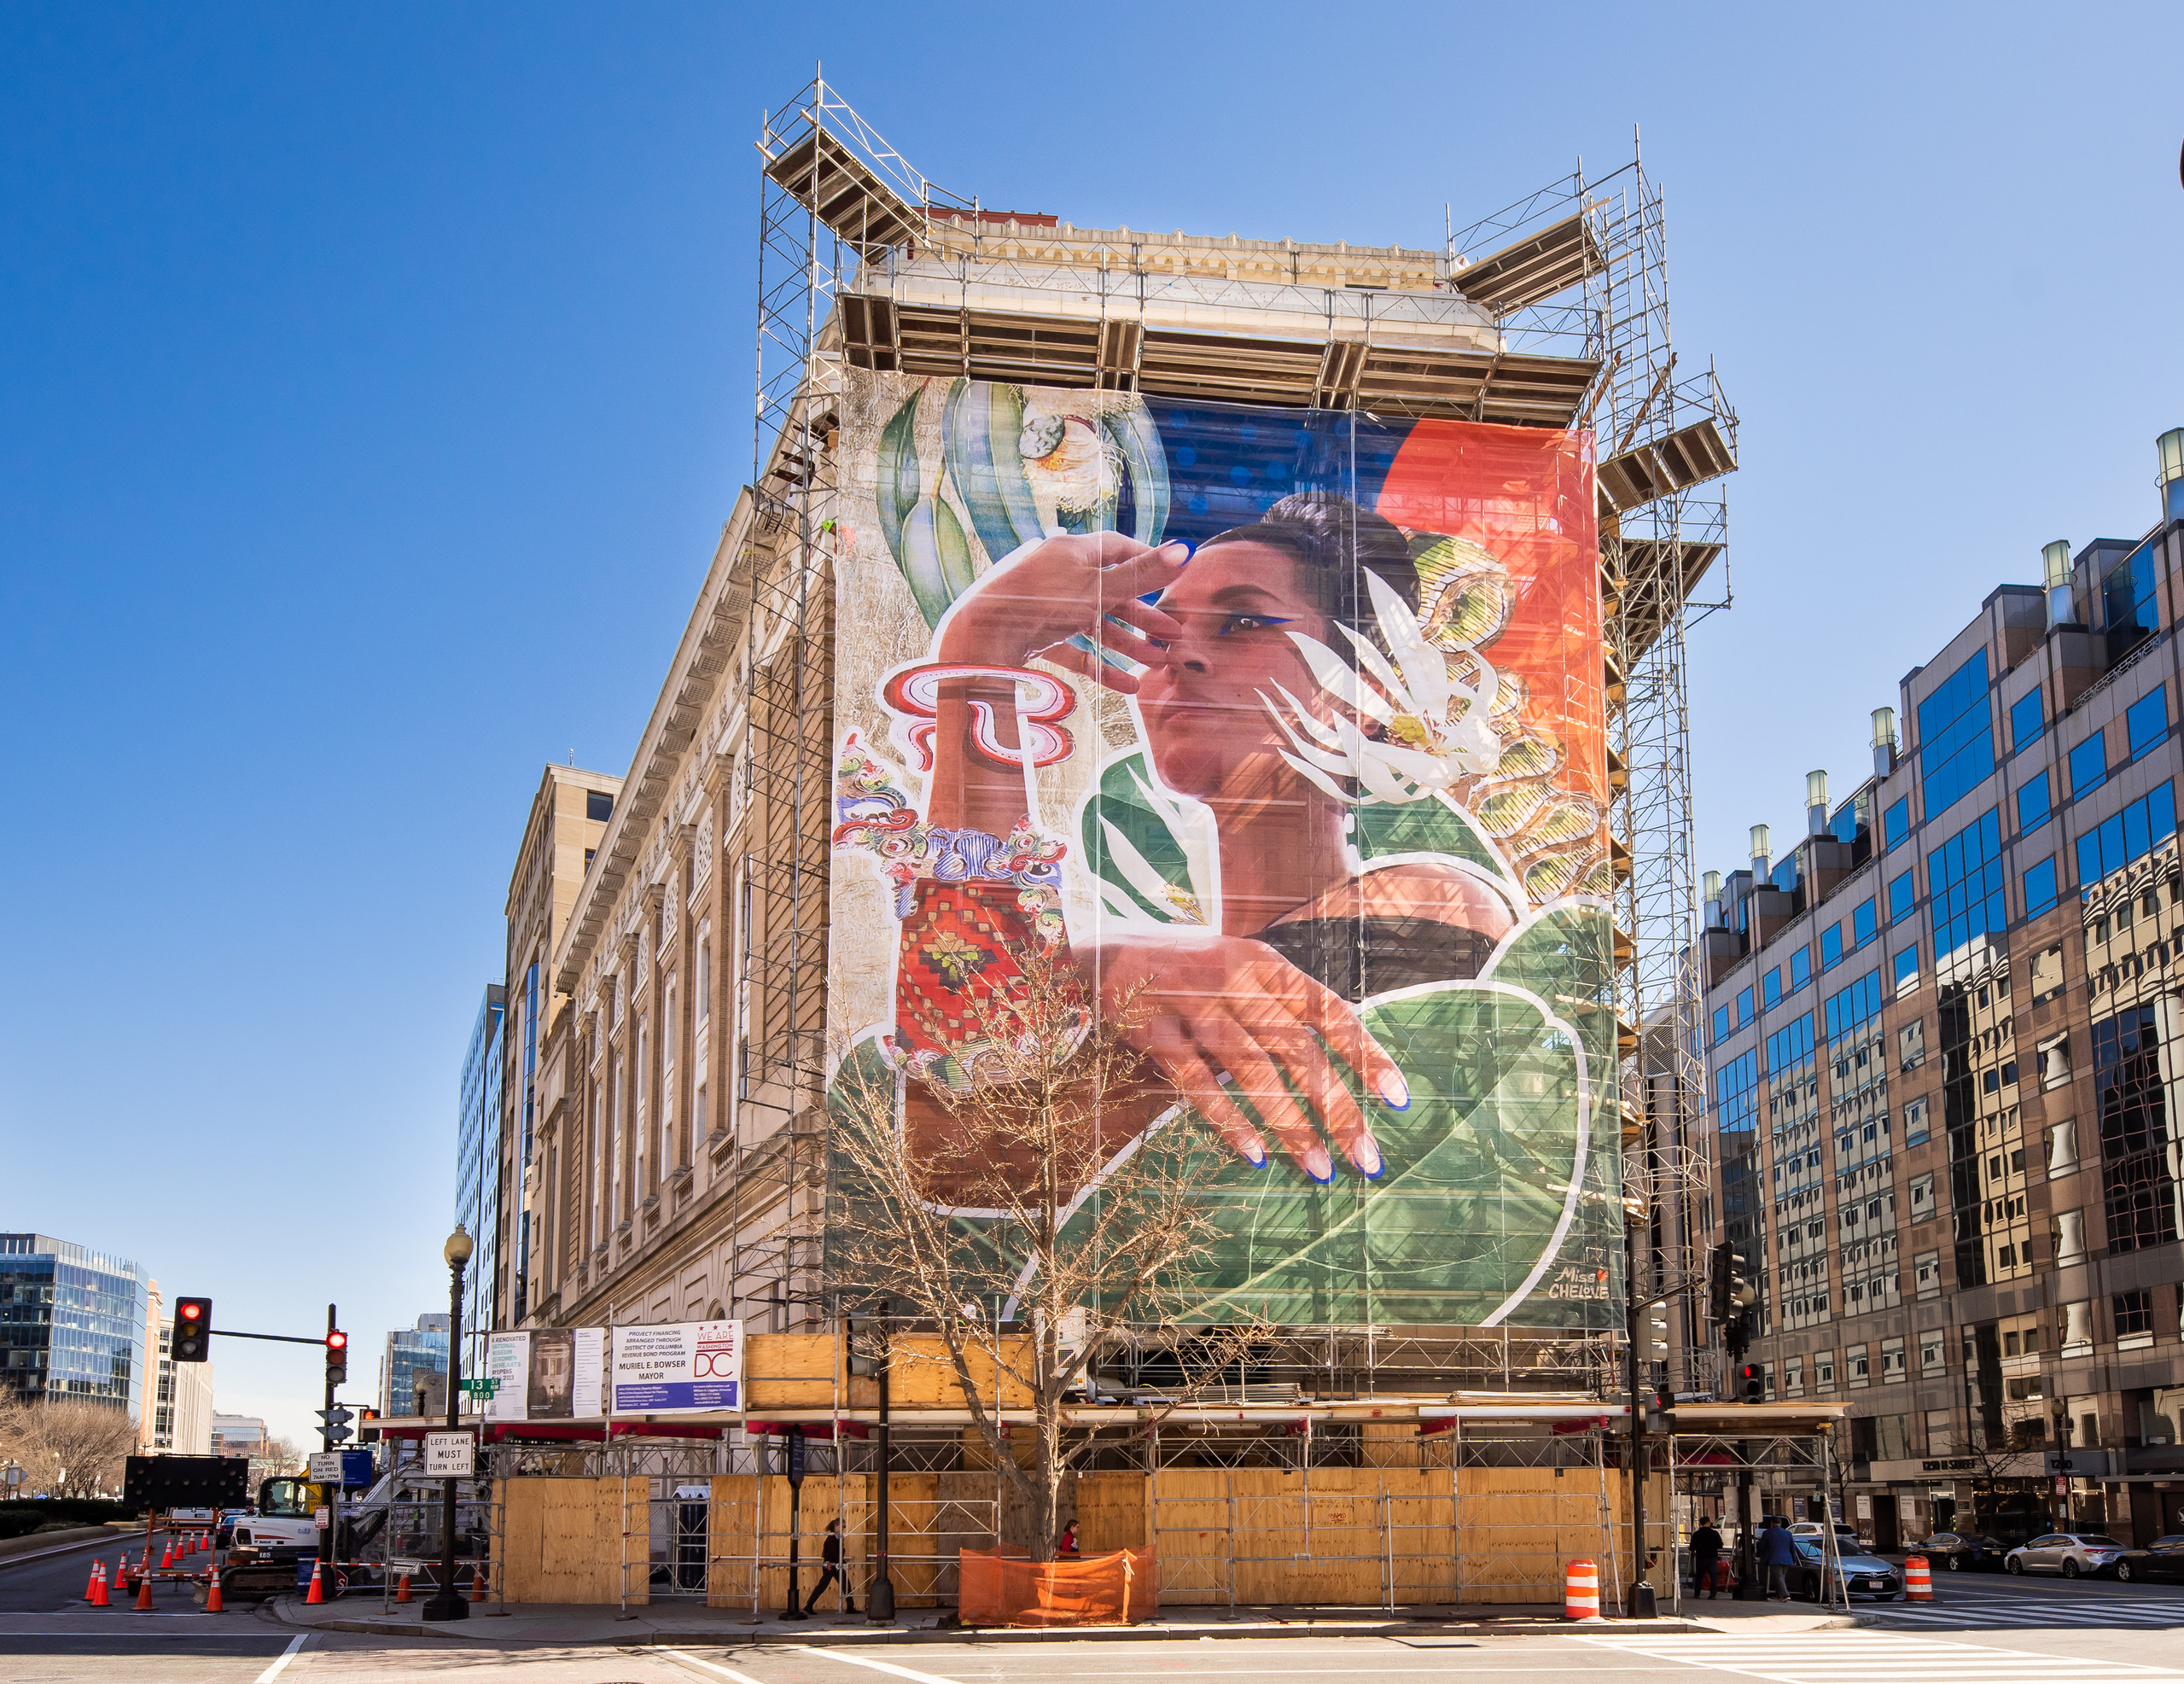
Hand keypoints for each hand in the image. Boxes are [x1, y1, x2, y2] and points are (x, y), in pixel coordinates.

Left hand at [937, 533, 1187, 695]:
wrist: (979, 638)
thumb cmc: (1039, 604)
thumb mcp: (1098, 590)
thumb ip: (1142, 576)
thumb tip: (1186, 550)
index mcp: (1070, 551)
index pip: (1116, 547)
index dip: (1146, 562)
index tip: (1170, 581)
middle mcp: (1055, 574)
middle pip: (1108, 592)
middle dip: (1142, 615)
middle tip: (1173, 635)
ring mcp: (1042, 606)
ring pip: (1093, 624)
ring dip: (1126, 644)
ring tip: (1156, 664)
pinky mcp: (1030, 636)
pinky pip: (1072, 649)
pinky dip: (1098, 665)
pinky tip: (1126, 686)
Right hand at [1084, 931, 1406, 1181]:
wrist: (1101, 952)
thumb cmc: (1187, 974)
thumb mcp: (1241, 973)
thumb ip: (1282, 1012)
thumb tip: (1342, 1070)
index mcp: (1267, 965)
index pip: (1330, 1011)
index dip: (1367, 1054)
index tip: (1399, 1100)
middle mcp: (1236, 979)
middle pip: (1298, 1049)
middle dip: (1338, 1108)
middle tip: (1367, 1159)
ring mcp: (1192, 1003)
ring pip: (1252, 1068)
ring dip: (1291, 1123)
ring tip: (1320, 1169)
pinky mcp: (1152, 1029)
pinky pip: (1194, 1081)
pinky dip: (1227, 1119)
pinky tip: (1253, 1153)